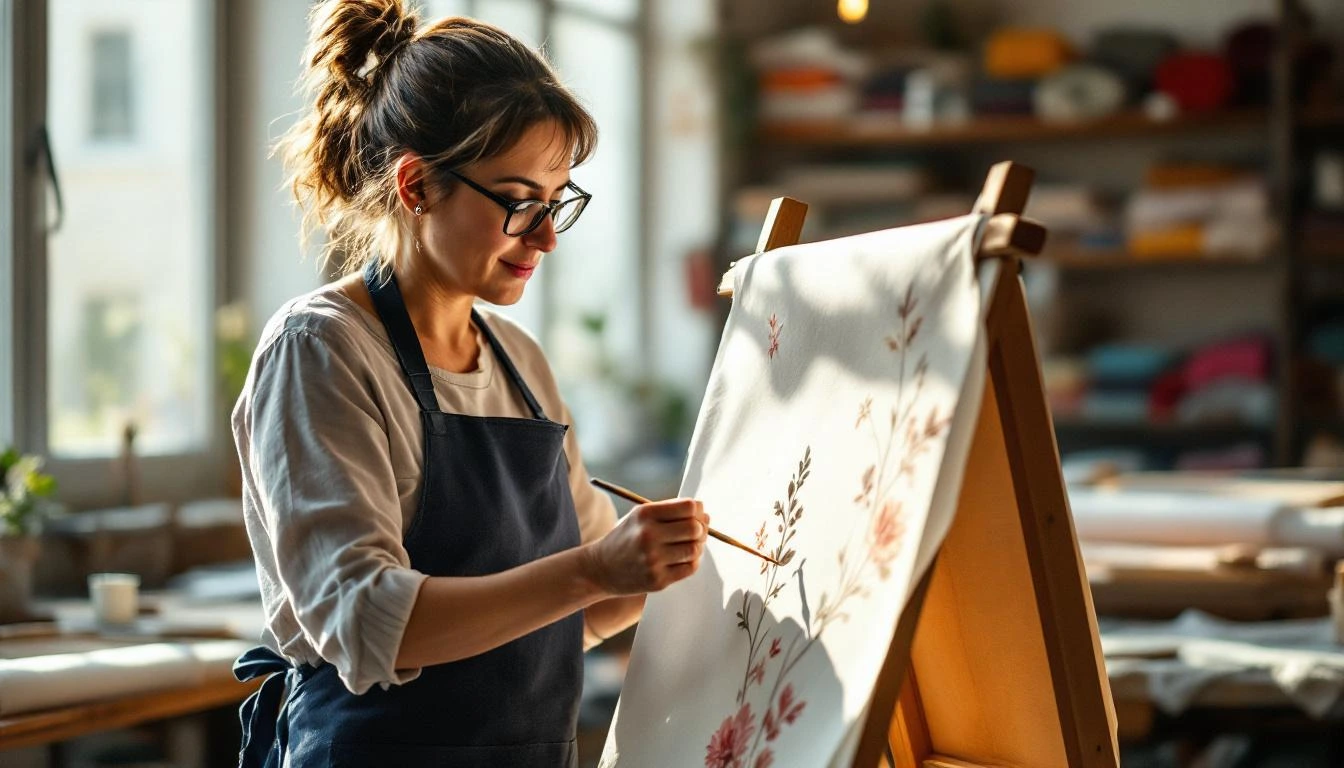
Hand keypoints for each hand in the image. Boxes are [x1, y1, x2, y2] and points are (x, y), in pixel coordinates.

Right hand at [583, 498, 708, 595]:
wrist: (600, 569)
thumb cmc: (626, 539)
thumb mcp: (639, 517)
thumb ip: (670, 512)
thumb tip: (705, 515)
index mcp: (644, 514)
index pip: (688, 507)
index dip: (698, 509)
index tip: (697, 513)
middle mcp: (648, 536)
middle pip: (694, 528)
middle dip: (701, 528)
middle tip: (697, 531)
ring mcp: (653, 560)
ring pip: (695, 549)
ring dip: (697, 546)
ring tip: (688, 544)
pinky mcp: (658, 580)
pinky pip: (690, 568)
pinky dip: (692, 561)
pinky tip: (682, 558)